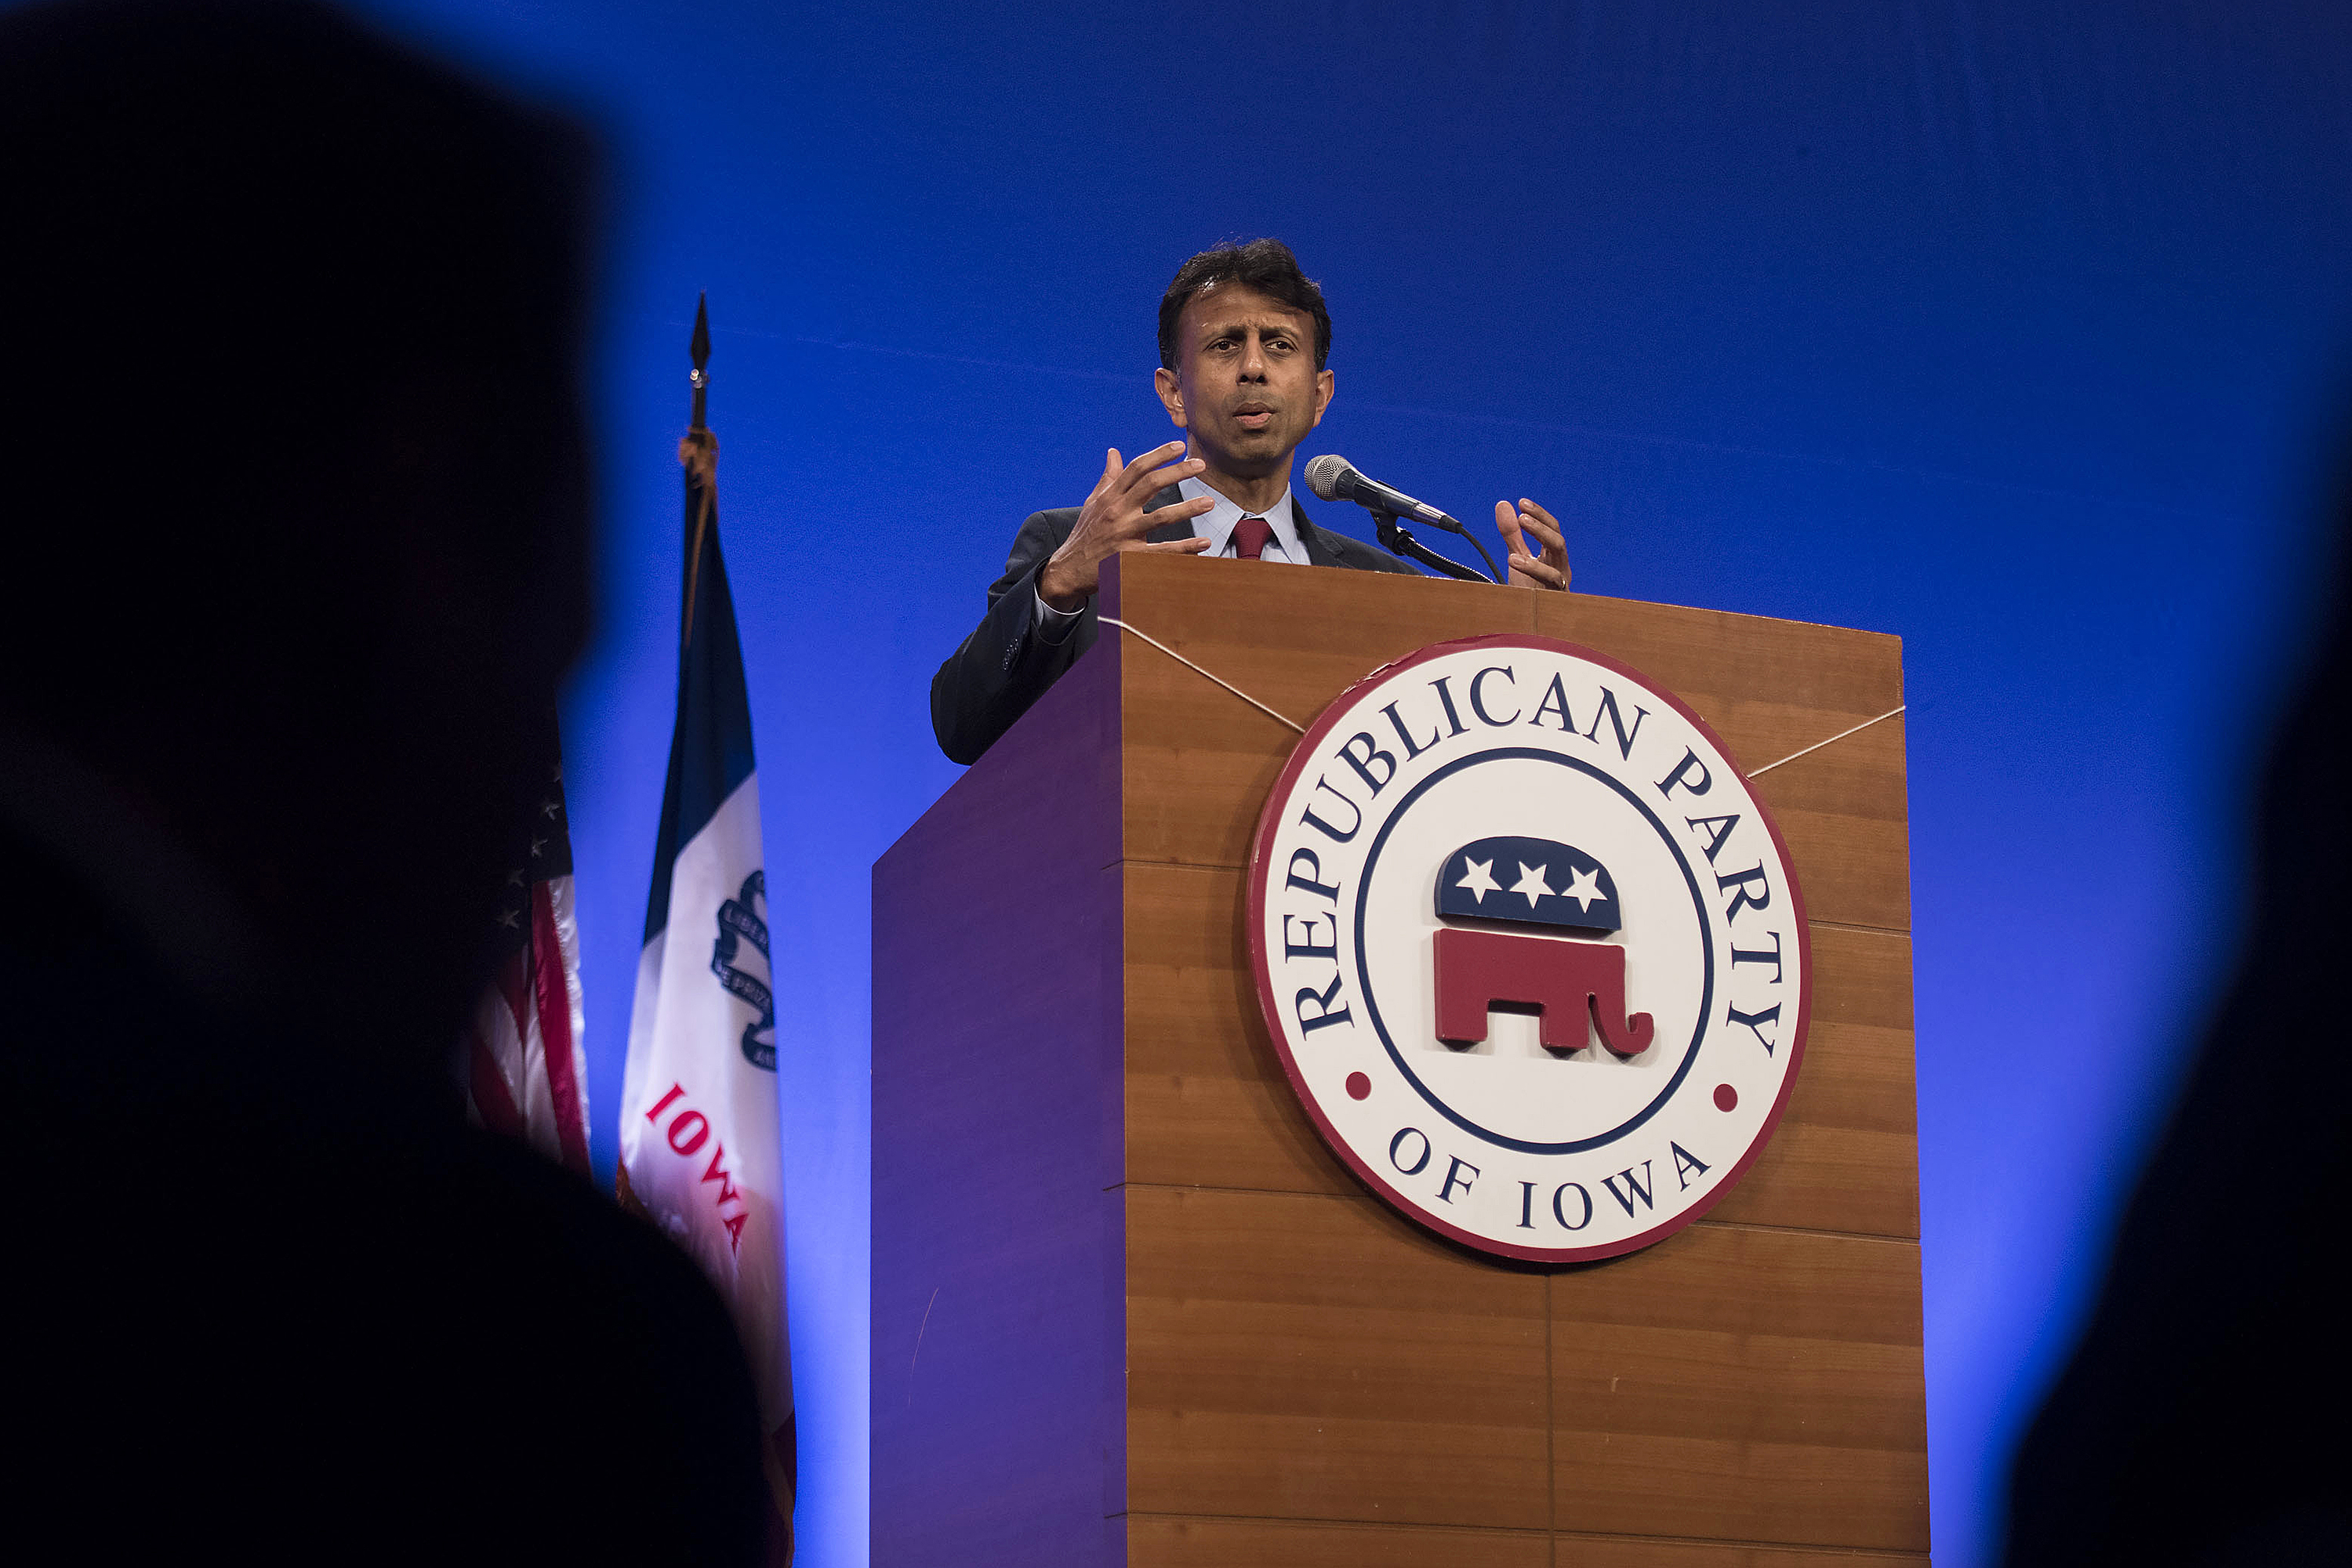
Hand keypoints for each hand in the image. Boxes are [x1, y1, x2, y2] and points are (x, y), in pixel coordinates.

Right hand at [1037, 443, 1214, 608]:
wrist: (1068, 570)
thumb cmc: (1085, 534)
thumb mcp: (1093, 503)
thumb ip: (1108, 478)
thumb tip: (1113, 452)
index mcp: (1110, 496)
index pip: (1136, 469)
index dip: (1158, 455)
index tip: (1179, 446)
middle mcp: (1117, 512)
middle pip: (1150, 485)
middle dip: (1177, 472)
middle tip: (1200, 464)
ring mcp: (1123, 534)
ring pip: (1160, 517)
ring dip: (1187, 508)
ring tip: (1209, 502)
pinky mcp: (1130, 557)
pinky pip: (1162, 551)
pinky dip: (1184, 547)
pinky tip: (1204, 543)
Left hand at [1497, 498, 1569, 590]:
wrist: (1531, 621)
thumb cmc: (1529, 587)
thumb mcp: (1518, 556)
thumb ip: (1511, 533)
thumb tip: (1503, 504)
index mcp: (1553, 554)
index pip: (1552, 529)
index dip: (1540, 515)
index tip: (1522, 503)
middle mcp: (1560, 566)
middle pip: (1558, 542)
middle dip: (1541, 528)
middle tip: (1522, 518)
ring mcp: (1559, 584)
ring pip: (1556, 563)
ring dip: (1537, 557)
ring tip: (1515, 541)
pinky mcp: (1554, 599)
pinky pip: (1549, 583)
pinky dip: (1533, 570)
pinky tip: (1514, 561)